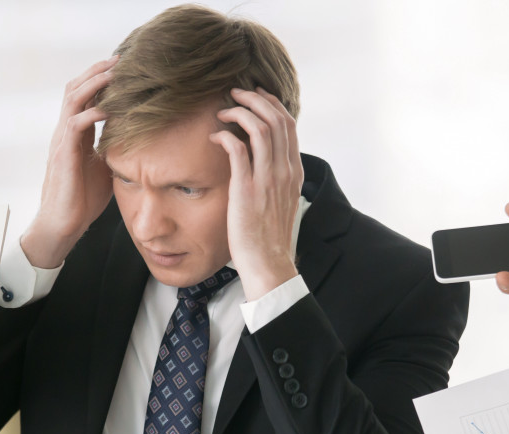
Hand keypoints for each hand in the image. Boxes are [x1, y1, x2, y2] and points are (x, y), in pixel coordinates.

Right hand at [20, 56, 117, 267]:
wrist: (63, 225)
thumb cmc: (82, 200)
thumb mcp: (105, 168)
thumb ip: (114, 150)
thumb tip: (138, 141)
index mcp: (75, 134)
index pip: (85, 95)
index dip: (101, 79)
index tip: (124, 67)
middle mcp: (65, 132)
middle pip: (76, 87)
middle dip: (98, 71)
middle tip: (121, 58)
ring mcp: (62, 141)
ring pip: (73, 98)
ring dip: (94, 83)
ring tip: (115, 72)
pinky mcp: (64, 155)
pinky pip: (75, 125)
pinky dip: (92, 112)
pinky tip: (111, 108)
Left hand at [210, 87, 302, 300]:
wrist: (269, 263)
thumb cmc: (269, 238)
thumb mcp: (281, 202)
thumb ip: (276, 180)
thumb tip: (264, 165)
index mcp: (294, 172)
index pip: (288, 125)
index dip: (271, 104)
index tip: (255, 97)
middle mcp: (284, 171)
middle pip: (276, 118)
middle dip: (254, 99)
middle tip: (235, 94)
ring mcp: (267, 179)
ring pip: (260, 127)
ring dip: (239, 112)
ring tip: (223, 111)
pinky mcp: (247, 189)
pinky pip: (238, 149)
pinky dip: (225, 135)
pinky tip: (215, 136)